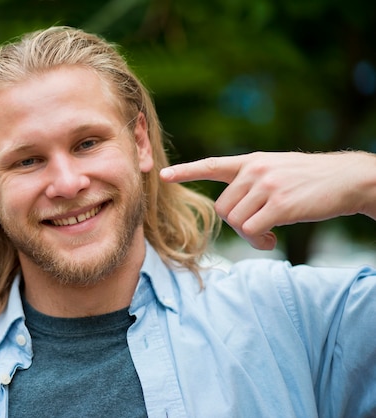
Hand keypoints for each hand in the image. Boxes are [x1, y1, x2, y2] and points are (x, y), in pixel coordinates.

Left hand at [160, 151, 375, 249]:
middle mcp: (255, 170)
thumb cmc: (311, 180)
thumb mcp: (277, 170)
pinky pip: (252, 231)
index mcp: (252, 161)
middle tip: (258, 232)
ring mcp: (266, 186)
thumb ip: (252, 182)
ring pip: (236, 222)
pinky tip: (273, 240)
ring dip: (249, 237)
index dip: (187, 171)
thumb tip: (233, 212)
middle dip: (237, 225)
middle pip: (223, 208)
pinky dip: (259, 242)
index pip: (212, 165)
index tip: (164, 175)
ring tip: (268, 235)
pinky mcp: (279, 204)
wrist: (347, 179)